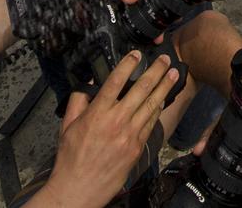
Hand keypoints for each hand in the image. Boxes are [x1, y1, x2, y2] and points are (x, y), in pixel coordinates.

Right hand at [39, 51, 179, 207]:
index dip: (128, 64)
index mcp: (97, 112)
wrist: (79, 188)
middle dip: (156, 71)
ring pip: (151, 105)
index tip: (137, 54)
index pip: (116, 80)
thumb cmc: (71, 157)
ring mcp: (129, 135)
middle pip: (141, 89)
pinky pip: (151, 123)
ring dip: (164, 87)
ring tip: (174, 74)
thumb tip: (89, 84)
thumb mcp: (67, 124)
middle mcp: (116, 120)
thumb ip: (78, 101)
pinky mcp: (137, 147)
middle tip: (166, 59)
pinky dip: (158, 108)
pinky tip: (163, 99)